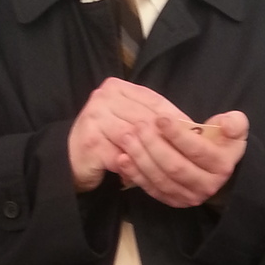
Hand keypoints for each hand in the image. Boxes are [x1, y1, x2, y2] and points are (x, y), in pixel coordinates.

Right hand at [67, 78, 186, 191]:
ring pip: (137, 138)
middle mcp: (103, 98)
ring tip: (171, 166)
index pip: (154, 100)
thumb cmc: (105, 140)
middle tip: (188, 154)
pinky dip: (137, 167)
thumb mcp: (128, 121)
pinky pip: (123, 157)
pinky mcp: (92, 143)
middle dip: (169, 138)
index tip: (195, 132)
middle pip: (146, 119)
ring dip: (154, 154)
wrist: (69, 158)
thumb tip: (189, 127)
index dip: (176, 117)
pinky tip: (148, 176)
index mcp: (116, 87)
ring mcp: (95, 119)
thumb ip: (149, 118)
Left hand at [114, 109, 248, 208]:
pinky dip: (135, 175)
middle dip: (154, 145)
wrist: (217, 169)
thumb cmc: (221, 143)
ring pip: (161, 179)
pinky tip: (123, 159)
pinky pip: (151, 190)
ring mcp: (188, 197)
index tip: (160, 117)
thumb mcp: (235, 129)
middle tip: (138, 126)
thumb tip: (226, 124)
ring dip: (141, 159)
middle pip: (175, 167)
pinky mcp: (173, 201)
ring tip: (127, 138)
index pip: (197, 150)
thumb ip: (234, 123)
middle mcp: (206, 186)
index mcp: (221, 166)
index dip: (177, 134)